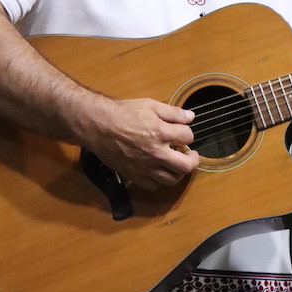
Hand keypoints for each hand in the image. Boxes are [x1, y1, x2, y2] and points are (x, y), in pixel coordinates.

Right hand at [77, 93, 197, 190]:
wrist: (99, 126)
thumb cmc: (123, 113)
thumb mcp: (150, 105)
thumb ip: (173, 112)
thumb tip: (190, 117)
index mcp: (161, 133)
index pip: (188, 137)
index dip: (188, 133)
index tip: (182, 132)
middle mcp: (156, 153)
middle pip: (186, 166)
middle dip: (192, 160)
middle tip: (190, 155)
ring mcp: (145, 167)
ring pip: (172, 179)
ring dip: (178, 172)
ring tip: (175, 163)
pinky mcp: (134, 176)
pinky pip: (154, 186)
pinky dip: (159, 180)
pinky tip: (157, 170)